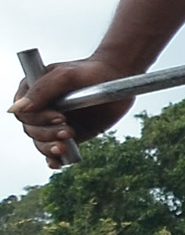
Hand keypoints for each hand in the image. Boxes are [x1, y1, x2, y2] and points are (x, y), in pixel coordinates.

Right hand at [11, 55, 137, 169]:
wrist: (117, 77)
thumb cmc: (90, 71)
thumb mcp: (65, 75)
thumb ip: (42, 90)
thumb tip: (17, 109)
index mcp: (32, 92)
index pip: (23, 114)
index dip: (38, 119)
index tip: (60, 117)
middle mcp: (41, 109)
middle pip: (31, 130)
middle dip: (47, 134)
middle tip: (68, 130)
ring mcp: (54, 123)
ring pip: (41, 142)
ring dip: (50, 147)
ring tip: (66, 143)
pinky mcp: (71, 134)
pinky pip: (57, 152)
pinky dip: (55, 159)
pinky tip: (58, 162)